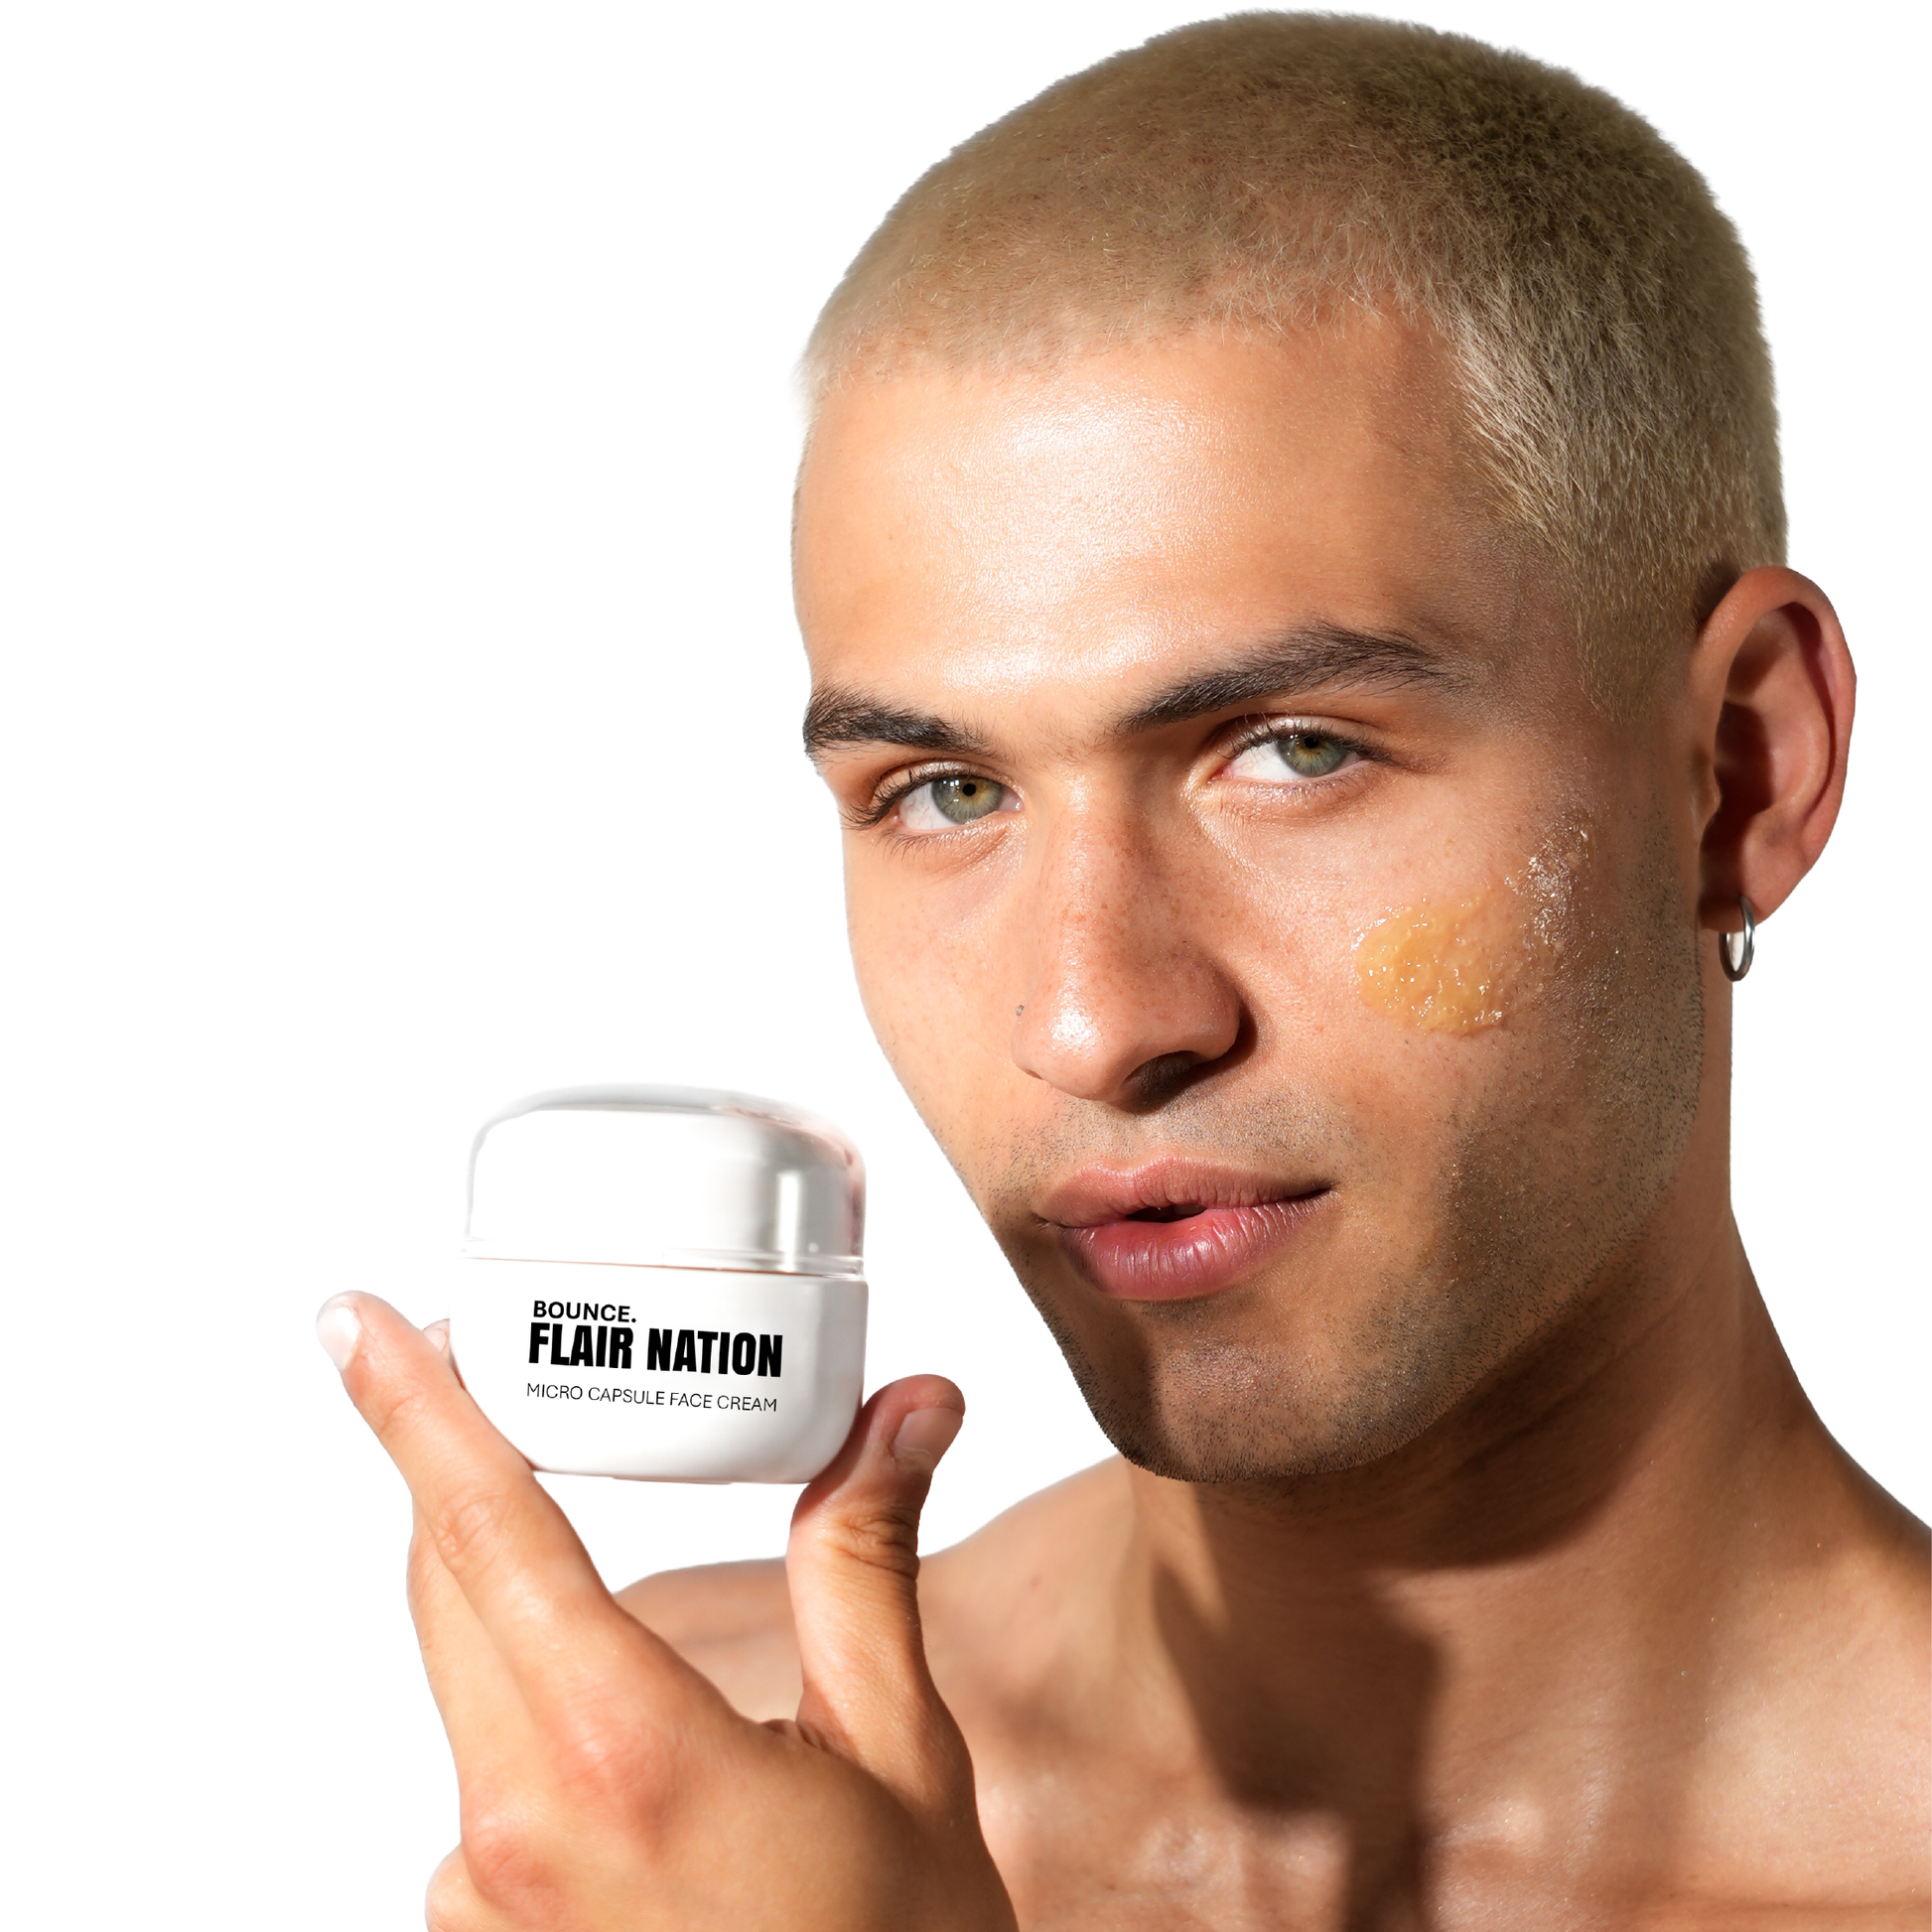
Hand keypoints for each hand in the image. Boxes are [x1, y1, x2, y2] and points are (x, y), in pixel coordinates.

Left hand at [318, 1292, 1016, 1930]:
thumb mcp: (899, 1753)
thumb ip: (868, 1561)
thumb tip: (905, 1412)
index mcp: (623, 1754)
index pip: (486, 1533)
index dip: (412, 1409)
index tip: (353, 1322)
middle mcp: (513, 1828)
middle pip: (451, 1589)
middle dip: (469, 1475)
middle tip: (514, 1381)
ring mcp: (481, 1900)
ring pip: (467, 1683)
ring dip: (520, 1606)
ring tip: (638, 1596)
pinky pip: (484, 1777)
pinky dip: (539, 1715)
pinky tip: (647, 1754)